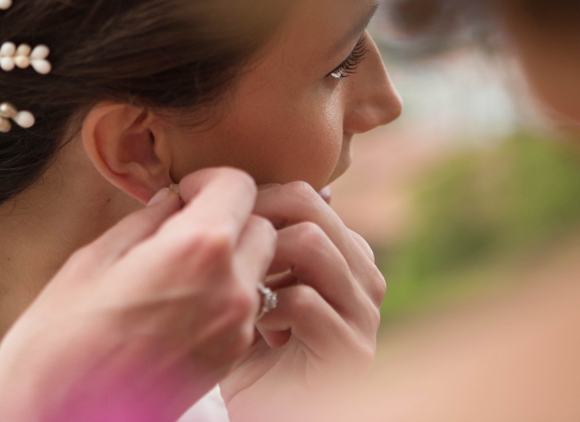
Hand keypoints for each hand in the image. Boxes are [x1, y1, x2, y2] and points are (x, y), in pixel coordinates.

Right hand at [0, 167, 275, 421]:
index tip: (184, 193)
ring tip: (181, 267)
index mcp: (198, 249)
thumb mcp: (93, 260)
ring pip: (259, 267)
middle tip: (185, 227)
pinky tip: (182, 301)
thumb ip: (145, 222)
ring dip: (233, 257)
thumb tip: (171, 201)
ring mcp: (236, 329)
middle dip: (230, 217)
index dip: (210, 181)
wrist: (58, 420)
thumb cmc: (60, 340)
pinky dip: (227, 293)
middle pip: (261, 226)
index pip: (240, 185)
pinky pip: (246, 307)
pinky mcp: (230, 359)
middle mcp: (231, 288)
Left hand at [220, 182, 385, 420]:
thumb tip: (239, 180)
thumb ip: (261, 238)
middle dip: (255, 218)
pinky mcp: (352, 351)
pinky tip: (255, 327)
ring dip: (261, 261)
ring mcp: (364, 314)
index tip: (214, 218)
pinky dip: (266, 308)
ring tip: (243, 287)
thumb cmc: (250, 346)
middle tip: (222, 244)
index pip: (306, 194)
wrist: (265, 413)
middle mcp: (365, 276)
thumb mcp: (256, 281)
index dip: (254, 199)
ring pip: (310, 244)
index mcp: (347, 253)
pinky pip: (303, 301)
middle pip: (310, 208)